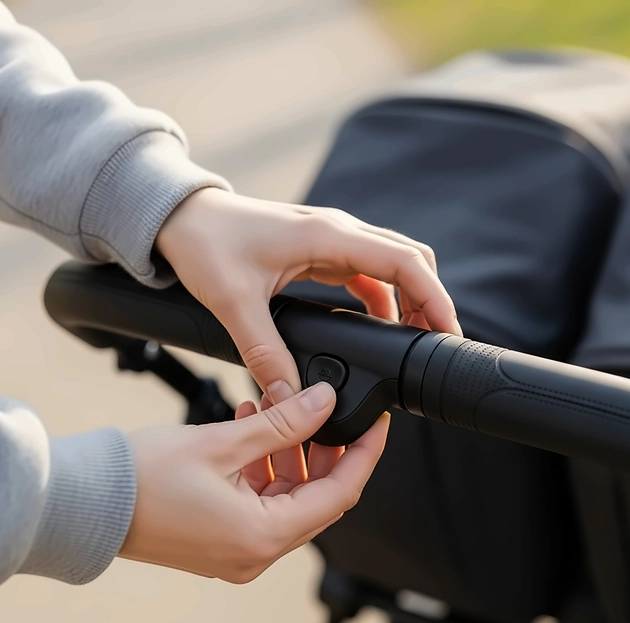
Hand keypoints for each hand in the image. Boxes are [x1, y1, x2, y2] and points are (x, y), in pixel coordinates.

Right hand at [118, 381, 389, 583]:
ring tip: (275, 411)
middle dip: (324, 451)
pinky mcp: (222, 539)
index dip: (363, 455)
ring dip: (290, 455)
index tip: (376, 424)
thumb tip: (324, 403)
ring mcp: (238, 550)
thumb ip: (281, 424)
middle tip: (322, 410)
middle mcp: (255, 553)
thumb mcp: (223, 442)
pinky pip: (261, 502)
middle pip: (316, 498)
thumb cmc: (139, 479)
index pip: (340, 495)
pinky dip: (265, 468)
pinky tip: (253, 430)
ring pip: (288, 498)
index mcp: (262, 537)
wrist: (84, 502)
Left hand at [155, 188, 461, 394]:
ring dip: (408, 300)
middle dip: (430, 299)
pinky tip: (376, 327)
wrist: (182, 216)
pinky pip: (366, 273)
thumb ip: (266, 353)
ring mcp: (332, 240)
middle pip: (410, 260)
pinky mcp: (321, 251)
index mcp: (328, 237)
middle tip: (434, 343)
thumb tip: (291, 397)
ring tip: (409, 341)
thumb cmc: (206, 243)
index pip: (405, 262)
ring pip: (391, 266)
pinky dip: (382, 299)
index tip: (447, 333)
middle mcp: (338, 233)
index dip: (435, 297)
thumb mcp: (235, 301)